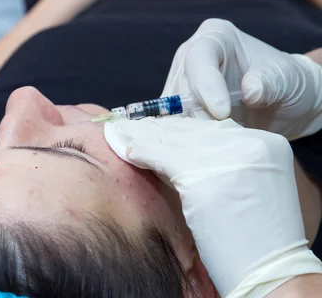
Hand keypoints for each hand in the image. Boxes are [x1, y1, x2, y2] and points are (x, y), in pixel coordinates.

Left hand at [104, 116, 321, 297]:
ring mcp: (225, 159)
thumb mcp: (251, 183)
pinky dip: (142, 152)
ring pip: (173, 140)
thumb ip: (224, 160)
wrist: (272, 271)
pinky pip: (161, 157)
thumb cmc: (258, 236)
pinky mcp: (200, 178)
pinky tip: (129, 151)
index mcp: (268, 143)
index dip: (180, 128)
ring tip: (125, 134)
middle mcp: (249, 144)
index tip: (158, 127)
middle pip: (191, 129)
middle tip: (135, 127)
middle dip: (159, 129)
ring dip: (145, 137)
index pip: (212, 127)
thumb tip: (178, 146)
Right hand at [162, 18, 321, 140]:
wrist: (284, 102)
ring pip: (173, 108)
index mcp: (215, 36)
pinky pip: (174, 124)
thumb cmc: (285, 80)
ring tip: (214, 144)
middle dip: (197, 112)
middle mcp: (190, 56)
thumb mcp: (285, 77)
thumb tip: (250, 92)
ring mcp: (182, 83)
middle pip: (181, 85)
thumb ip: (268, 82)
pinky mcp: (180, 108)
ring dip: (191, 128)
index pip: (200, 58)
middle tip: (218, 134)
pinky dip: (187, 138)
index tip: (222, 112)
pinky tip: (203, 147)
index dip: (206, 85)